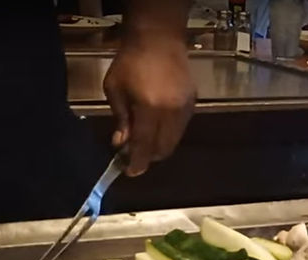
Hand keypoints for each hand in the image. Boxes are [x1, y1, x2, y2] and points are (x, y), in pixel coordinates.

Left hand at [103, 37, 194, 175]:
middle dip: (149, 156)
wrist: (159, 39)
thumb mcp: (115, 89)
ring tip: (145, 139)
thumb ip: (120, 119)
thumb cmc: (130, 62)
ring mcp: (185, 108)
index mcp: (150, 108)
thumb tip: (122, 144)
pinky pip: (180, 127)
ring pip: (174, 140)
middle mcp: (171, 112)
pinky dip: (168, 133)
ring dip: (159, 146)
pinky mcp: (192, 103)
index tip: (130, 172)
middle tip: (134, 154)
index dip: (138, 162)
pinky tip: (157, 125)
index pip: (145, 145)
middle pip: (163, 148)